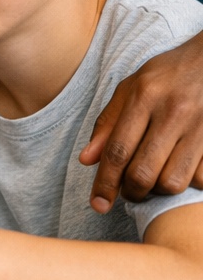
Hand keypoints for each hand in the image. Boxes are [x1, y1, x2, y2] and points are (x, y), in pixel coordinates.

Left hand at [81, 31, 202, 212]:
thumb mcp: (130, 88)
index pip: (117, 150)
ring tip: (153, 181)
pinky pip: (201, 179)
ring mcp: (200, 127)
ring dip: (158, 190)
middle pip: (144, 171)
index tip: (98, 204)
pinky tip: (180, 171)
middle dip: (131, 192)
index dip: (105, 182)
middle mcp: (173, 113)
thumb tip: (87, 160)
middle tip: (128, 192)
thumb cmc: (166, 75)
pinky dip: (188, 183)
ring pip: (174, 181)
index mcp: (144, 97)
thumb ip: (107, 124)